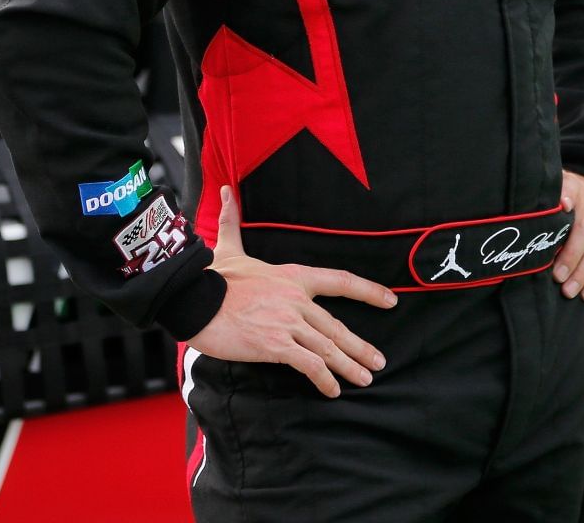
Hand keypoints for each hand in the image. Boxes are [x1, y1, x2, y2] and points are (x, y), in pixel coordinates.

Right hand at [187, 186, 396, 397]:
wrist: (192, 299)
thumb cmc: (212, 277)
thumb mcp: (230, 249)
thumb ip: (233, 223)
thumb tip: (226, 193)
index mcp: (294, 277)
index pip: (341, 281)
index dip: (368, 291)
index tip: (390, 301)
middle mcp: (298, 300)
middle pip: (337, 326)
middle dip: (360, 347)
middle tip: (378, 361)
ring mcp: (289, 323)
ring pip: (328, 347)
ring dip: (348, 366)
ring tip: (364, 378)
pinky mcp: (276, 344)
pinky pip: (308, 364)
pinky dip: (323, 379)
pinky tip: (332, 390)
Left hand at [555, 171, 583, 300]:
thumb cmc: (565, 194)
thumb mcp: (555, 187)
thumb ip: (553, 195)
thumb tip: (562, 203)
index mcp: (578, 189)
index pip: (574, 206)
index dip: (566, 225)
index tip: (558, 237)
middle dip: (572, 258)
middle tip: (558, 278)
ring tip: (570, 292)